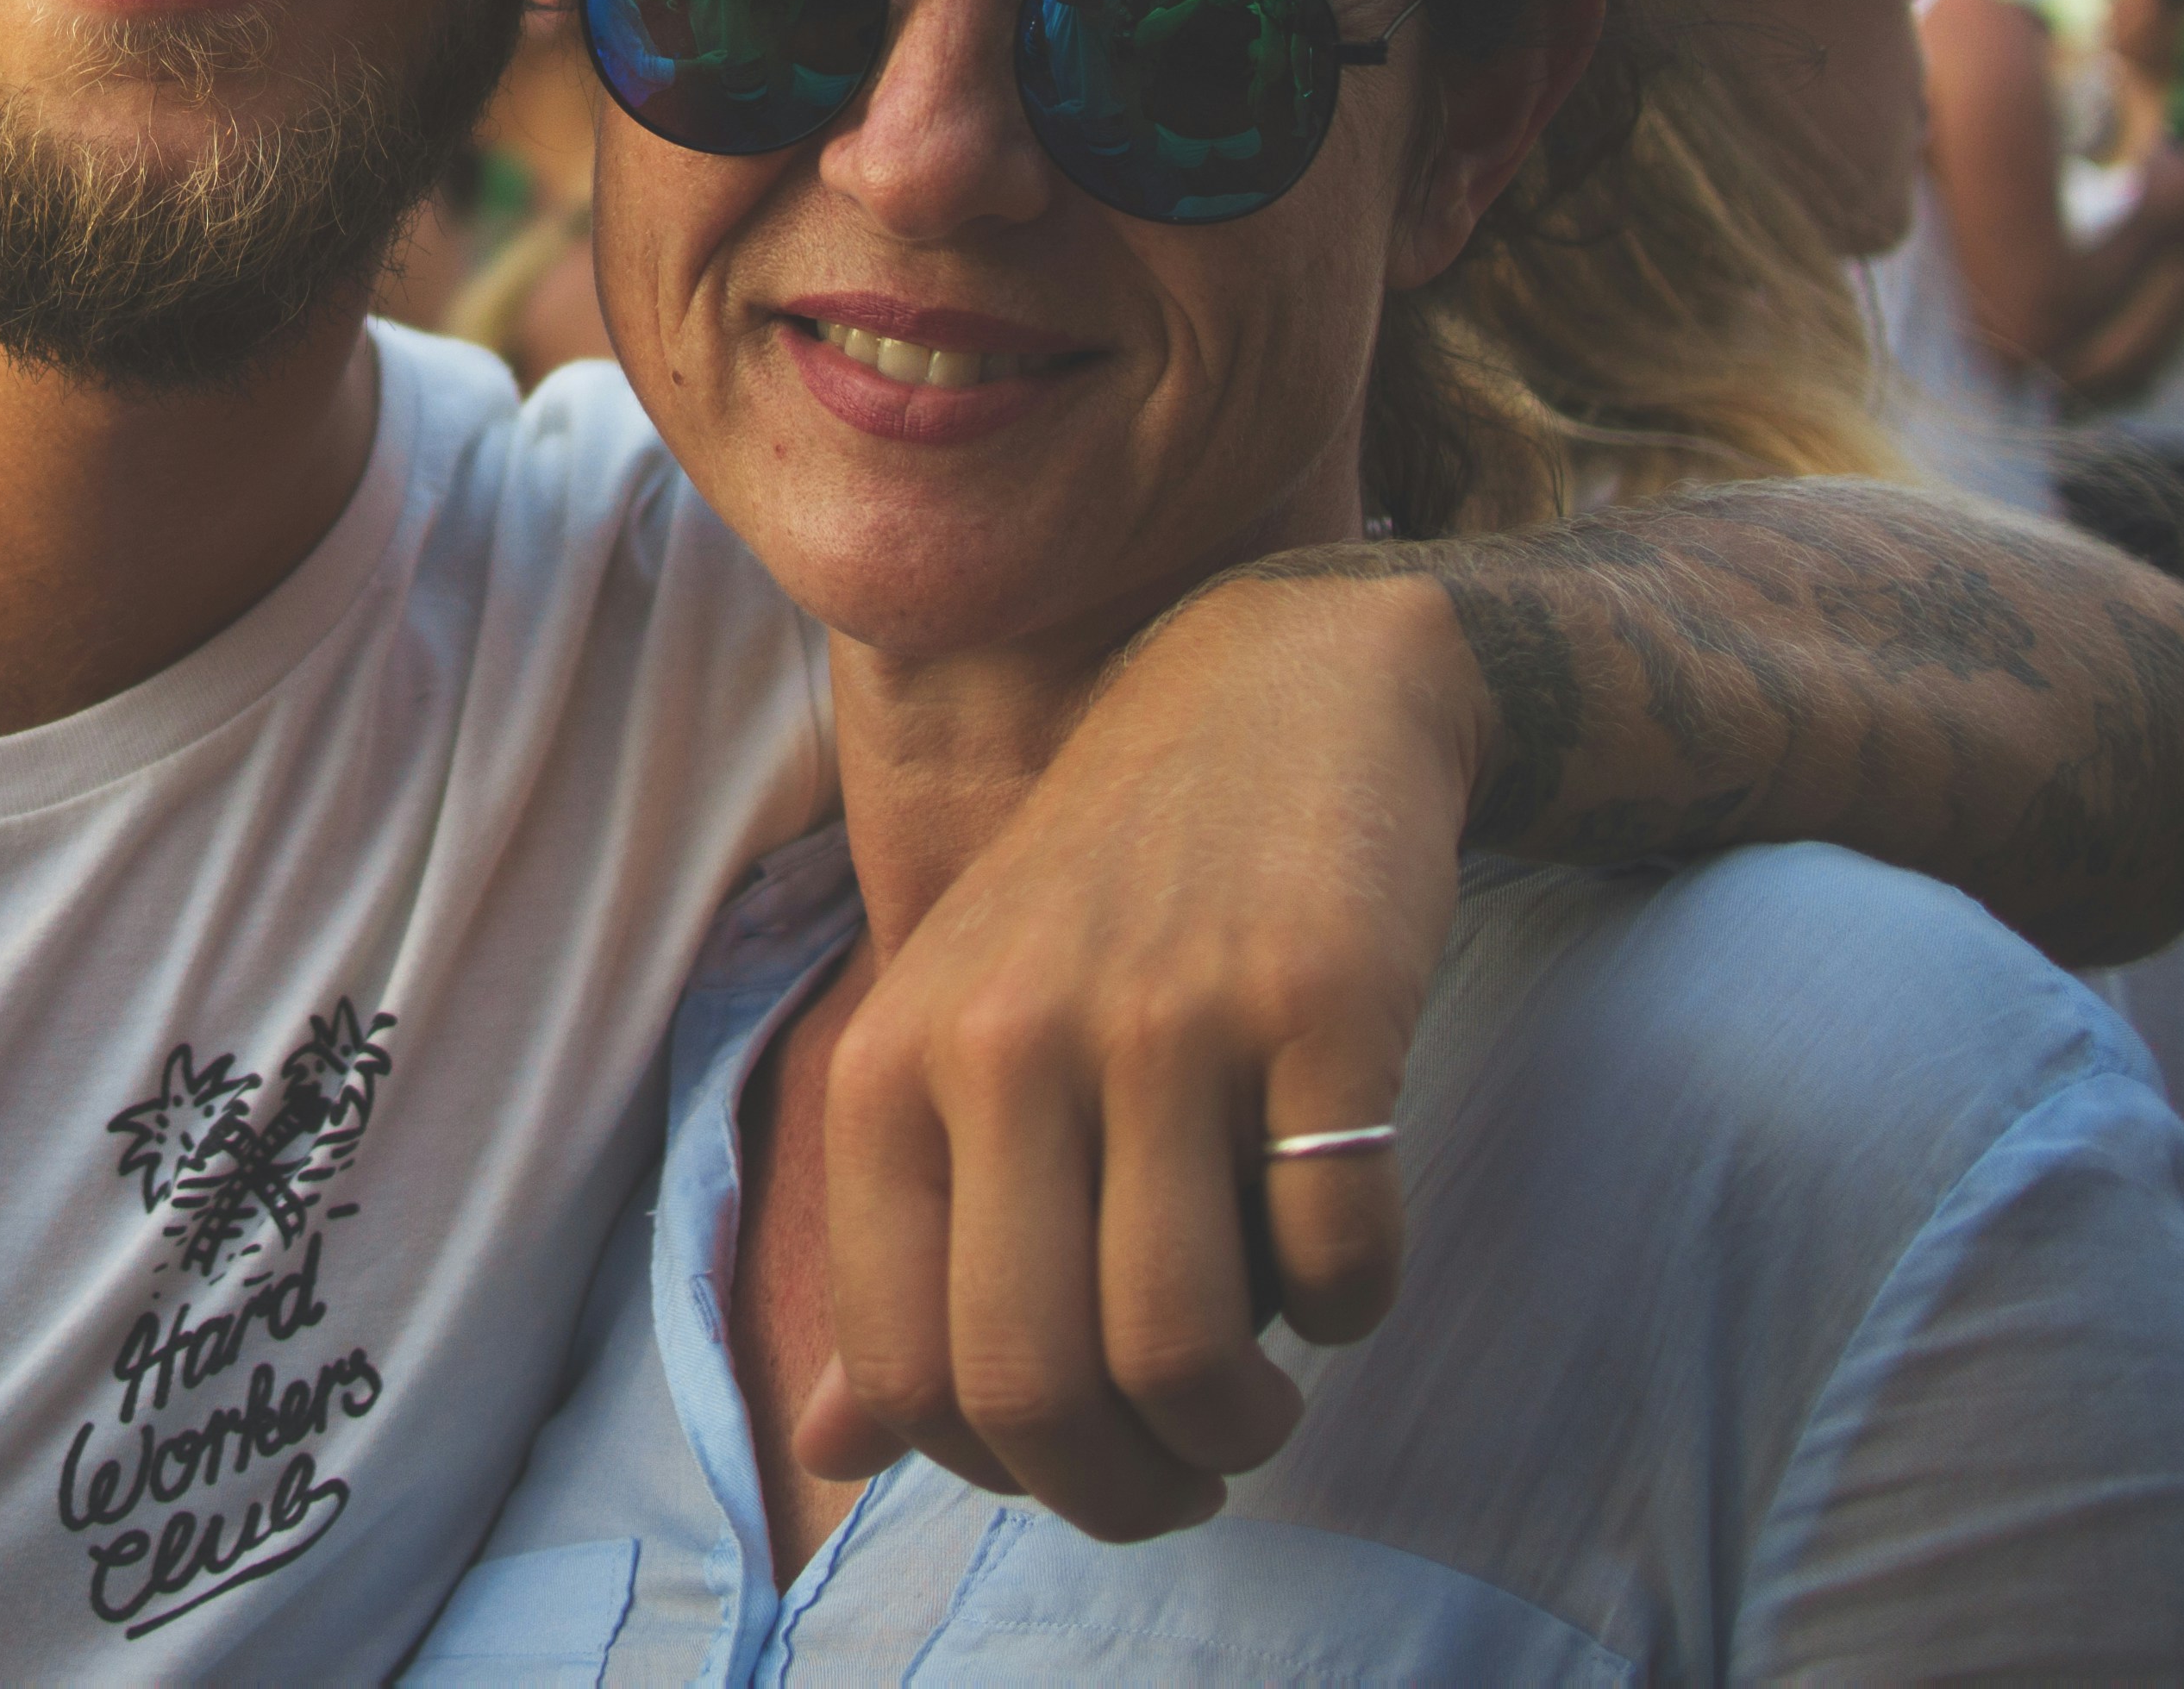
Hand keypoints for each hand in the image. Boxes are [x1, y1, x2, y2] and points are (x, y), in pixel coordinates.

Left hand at [798, 569, 1466, 1540]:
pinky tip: (1336, 1265)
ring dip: (1242, 1426)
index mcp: (893, 1068)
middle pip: (1037, 1385)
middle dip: (1127, 1489)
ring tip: (1263, 1397)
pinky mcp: (1321, 1008)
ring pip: (1184, 1349)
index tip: (1080, 1463)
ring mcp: (1162, 1020)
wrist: (1279, 693)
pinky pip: (1338, 1259)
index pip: (907, 1373)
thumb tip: (834, 1448)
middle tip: (1187, 1473)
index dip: (1003, 1473)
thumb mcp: (960, 1042)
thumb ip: (899, 1242)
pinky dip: (1349, 1310)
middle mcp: (1006, 1042)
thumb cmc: (1104, 903)